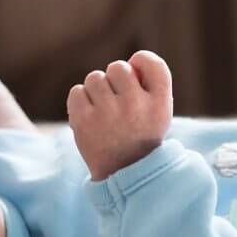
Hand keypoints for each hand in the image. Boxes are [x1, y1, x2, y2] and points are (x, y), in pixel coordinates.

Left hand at [67, 51, 173, 182]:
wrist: (122, 175)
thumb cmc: (140, 136)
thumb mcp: (158, 112)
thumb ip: (151, 82)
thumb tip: (130, 61)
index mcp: (159, 104)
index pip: (151, 63)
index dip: (141, 61)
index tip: (137, 73)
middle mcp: (135, 107)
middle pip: (118, 67)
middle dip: (115, 80)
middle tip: (119, 104)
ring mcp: (108, 114)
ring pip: (95, 78)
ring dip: (97, 92)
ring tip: (105, 113)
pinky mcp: (84, 122)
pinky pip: (77, 92)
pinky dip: (81, 102)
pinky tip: (91, 118)